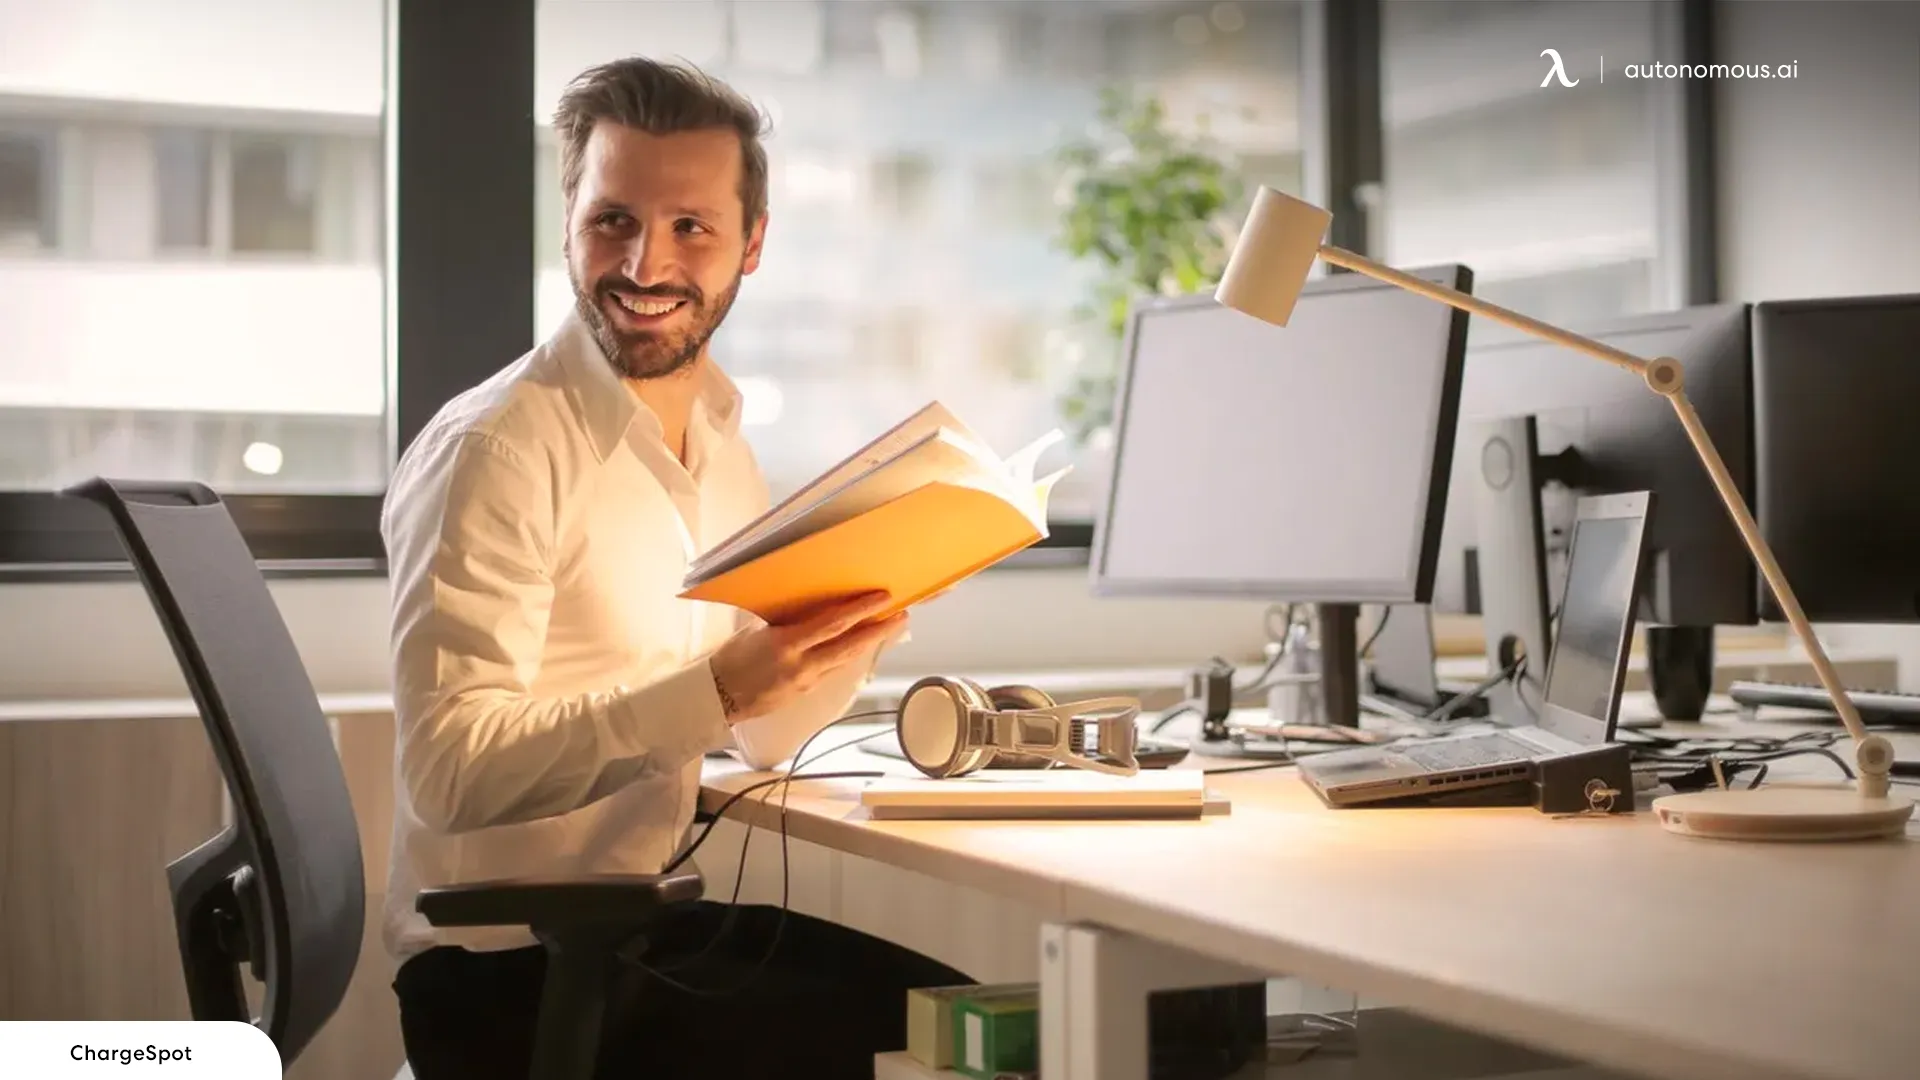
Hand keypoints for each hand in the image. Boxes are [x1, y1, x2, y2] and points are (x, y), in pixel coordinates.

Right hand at [708, 591, 906, 722]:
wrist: (716, 697)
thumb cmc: (730, 659)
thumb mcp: (755, 631)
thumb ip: (786, 620)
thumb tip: (811, 606)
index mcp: (785, 644)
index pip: (832, 624)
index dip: (860, 611)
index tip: (882, 598)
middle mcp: (801, 665)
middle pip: (849, 646)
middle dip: (878, 630)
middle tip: (901, 615)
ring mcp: (805, 682)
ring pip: (845, 661)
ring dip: (868, 643)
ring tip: (888, 628)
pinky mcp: (805, 693)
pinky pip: (832, 671)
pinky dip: (847, 657)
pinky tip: (859, 646)